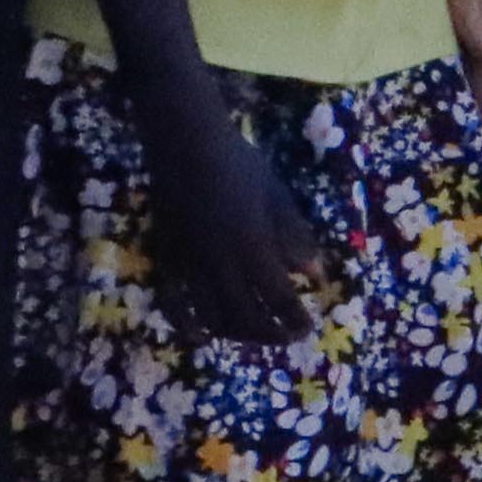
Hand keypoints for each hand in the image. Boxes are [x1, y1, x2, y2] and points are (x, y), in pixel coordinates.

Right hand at [146, 101, 328, 349]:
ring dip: (237, 332)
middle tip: (287, 337)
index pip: (279, 298)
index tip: (308, 328)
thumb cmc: (239, 164)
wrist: (184, 144)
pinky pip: (172, 303)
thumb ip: (296, 237)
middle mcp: (219, 262)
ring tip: (255, 334)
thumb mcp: (278, 197)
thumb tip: (316, 275)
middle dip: (270, 334)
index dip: (294, 319)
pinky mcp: (165, 258)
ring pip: (212, 315)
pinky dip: (186, 324)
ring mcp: (188, 262)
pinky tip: (201, 337)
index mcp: (252, 246)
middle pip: (246, 316)